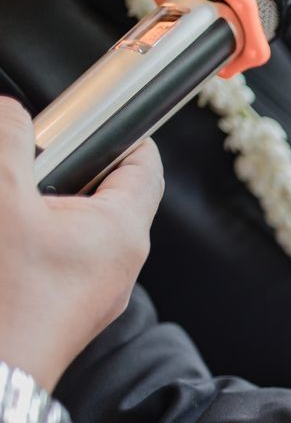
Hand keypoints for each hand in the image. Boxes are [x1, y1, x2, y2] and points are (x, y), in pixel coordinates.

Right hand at [0, 97, 163, 389]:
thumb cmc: (6, 292)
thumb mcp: (0, 198)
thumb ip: (8, 141)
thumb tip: (11, 111)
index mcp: (122, 229)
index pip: (143, 164)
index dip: (121, 131)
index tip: (90, 113)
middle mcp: (120, 262)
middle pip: (104, 192)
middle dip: (64, 167)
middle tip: (27, 157)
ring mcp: (94, 292)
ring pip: (75, 228)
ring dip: (40, 205)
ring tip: (10, 204)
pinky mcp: (66, 312)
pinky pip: (58, 260)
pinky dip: (32, 239)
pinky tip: (7, 242)